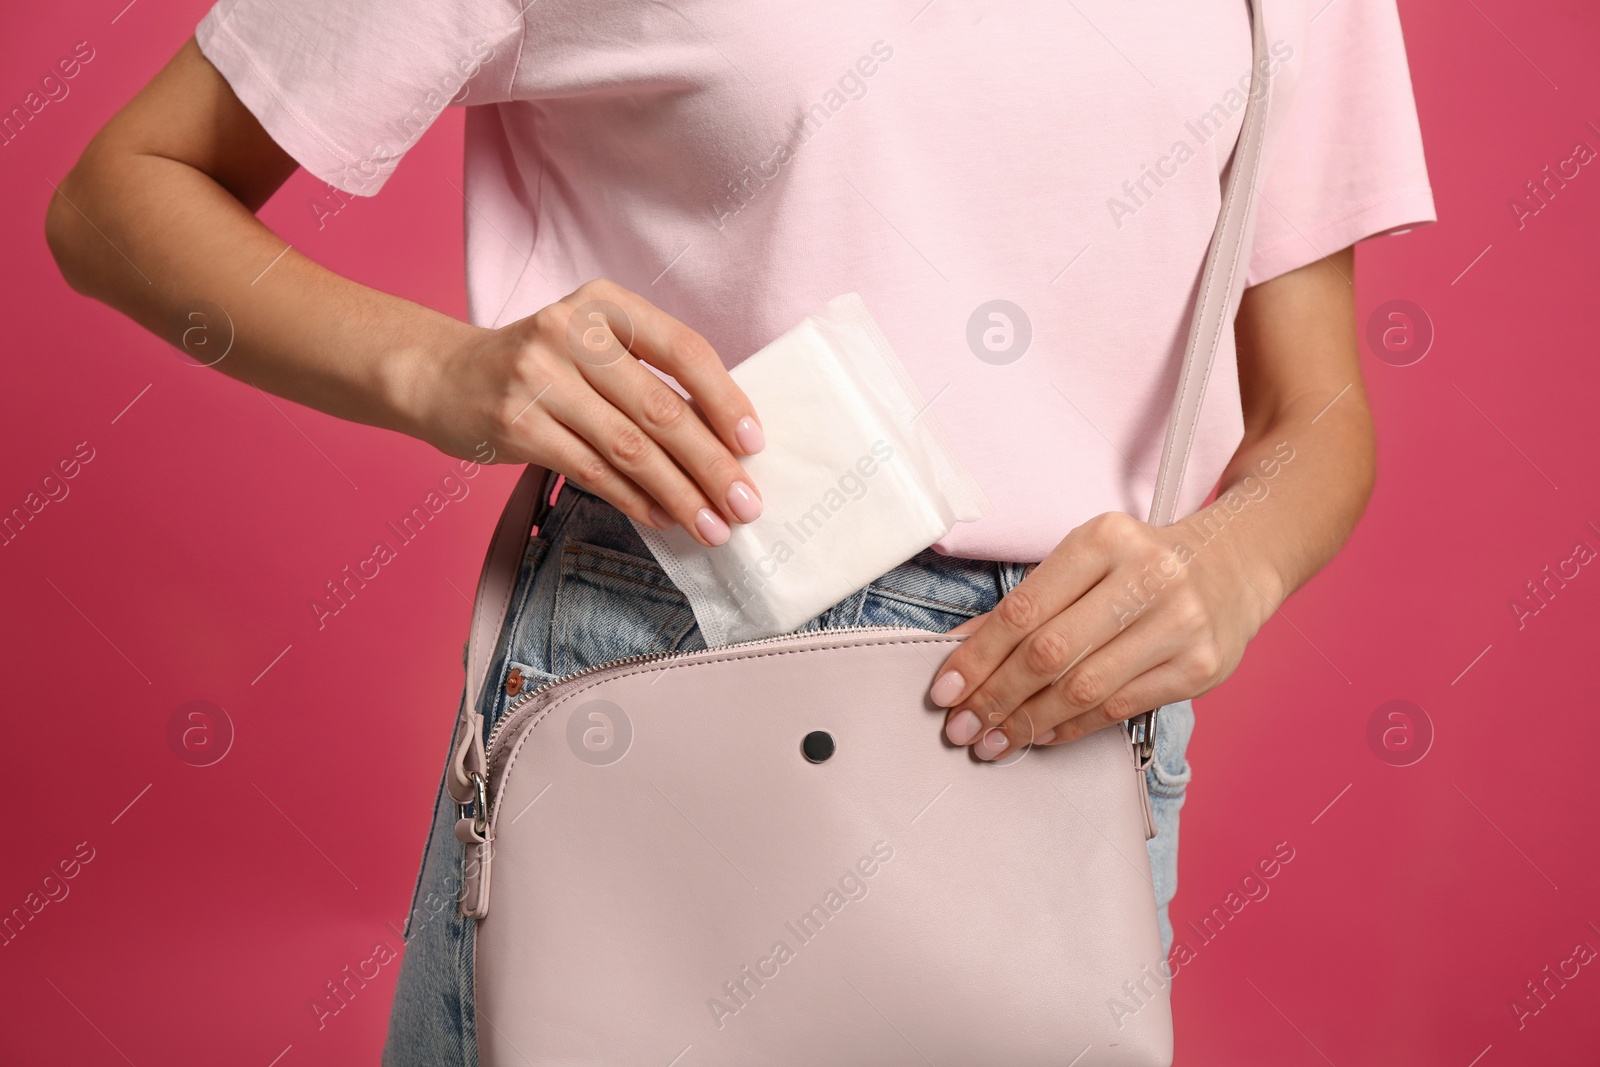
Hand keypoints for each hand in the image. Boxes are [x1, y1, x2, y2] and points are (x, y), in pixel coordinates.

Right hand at [405, 278, 764, 546]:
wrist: (442, 376)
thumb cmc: (539, 367)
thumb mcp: (591, 344)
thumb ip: (648, 376)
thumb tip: (724, 442)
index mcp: (604, 303)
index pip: (683, 348)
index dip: (724, 399)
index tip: (754, 444)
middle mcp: (571, 331)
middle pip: (660, 408)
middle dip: (712, 464)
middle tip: (746, 503)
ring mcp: (539, 378)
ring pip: (629, 448)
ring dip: (679, 494)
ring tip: (712, 526)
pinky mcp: (517, 425)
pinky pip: (592, 472)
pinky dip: (635, 501)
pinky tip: (663, 519)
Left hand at [928, 511, 1281, 758]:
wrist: (1237, 563)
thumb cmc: (1143, 563)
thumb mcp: (1086, 561)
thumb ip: (1030, 602)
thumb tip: (962, 649)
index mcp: (1106, 539)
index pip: (1024, 609)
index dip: (978, 656)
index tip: (945, 690)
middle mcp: (1147, 577)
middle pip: (1050, 653)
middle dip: (995, 697)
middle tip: (961, 727)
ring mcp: (1180, 625)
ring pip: (1084, 689)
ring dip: (1028, 722)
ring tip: (992, 741)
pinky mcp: (1202, 667)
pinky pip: (1119, 709)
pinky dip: (1070, 728)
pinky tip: (1039, 735)